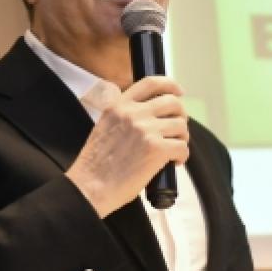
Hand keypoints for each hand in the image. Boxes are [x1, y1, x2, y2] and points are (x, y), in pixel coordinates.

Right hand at [66, 76, 188, 216]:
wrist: (89, 187)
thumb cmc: (96, 165)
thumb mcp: (104, 126)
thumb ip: (124, 116)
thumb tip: (152, 116)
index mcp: (118, 105)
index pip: (151, 83)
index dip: (170, 85)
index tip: (179, 93)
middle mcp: (133, 113)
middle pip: (173, 103)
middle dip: (181, 116)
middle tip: (177, 130)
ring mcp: (146, 129)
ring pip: (181, 125)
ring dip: (182, 138)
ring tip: (173, 150)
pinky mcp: (156, 149)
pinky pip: (182, 147)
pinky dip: (182, 156)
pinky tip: (174, 163)